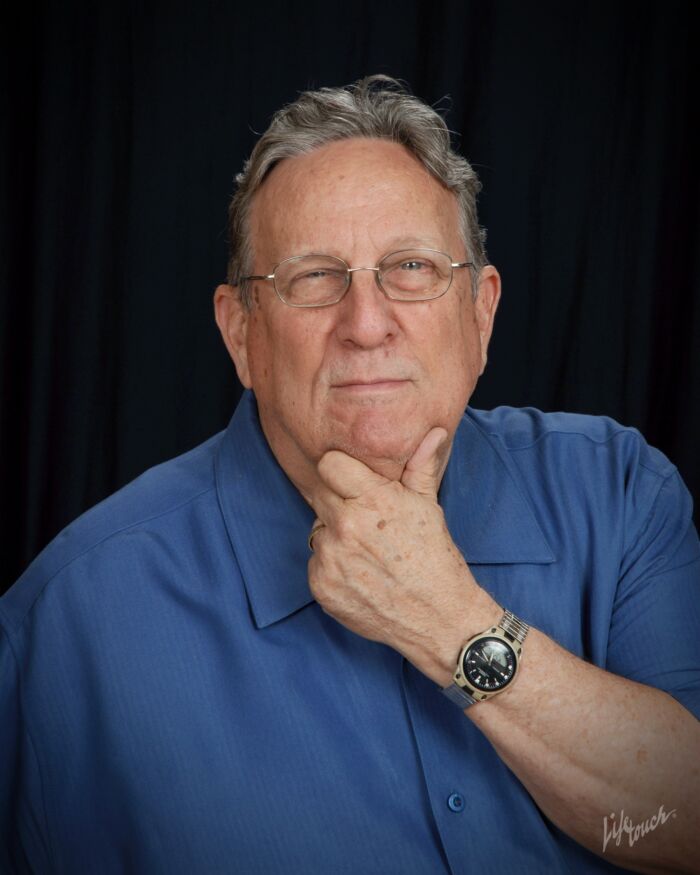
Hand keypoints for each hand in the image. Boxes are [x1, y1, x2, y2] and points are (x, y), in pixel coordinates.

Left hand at [307, 428, 498, 684]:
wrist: (438, 617)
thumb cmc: (435, 558)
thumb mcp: (428, 507)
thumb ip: (421, 465)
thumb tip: (434, 431)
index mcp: (373, 501)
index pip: (329, 464)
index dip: (341, 470)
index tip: (351, 480)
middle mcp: (346, 527)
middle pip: (320, 494)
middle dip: (339, 501)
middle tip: (365, 519)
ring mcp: (330, 558)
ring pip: (318, 529)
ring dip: (335, 535)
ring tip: (367, 551)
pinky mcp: (321, 586)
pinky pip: (316, 562)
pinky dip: (332, 567)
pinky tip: (360, 574)